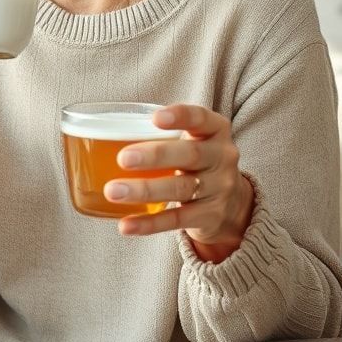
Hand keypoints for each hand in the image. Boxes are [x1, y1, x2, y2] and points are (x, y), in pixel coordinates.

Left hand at [105, 104, 254, 261]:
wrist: (234, 203)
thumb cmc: (198, 162)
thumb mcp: (194, 141)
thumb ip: (164, 134)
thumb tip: (106, 132)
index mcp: (216, 131)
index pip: (201, 118)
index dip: (181, 116)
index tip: (156, 118)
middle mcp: (222, 158)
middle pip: (190, 155)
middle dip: (155, 156)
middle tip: (122, 158)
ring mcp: (219, 189)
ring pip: (181, 188)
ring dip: (144, 190)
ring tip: (113, 191)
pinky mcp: (211, 217)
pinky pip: (177, 220)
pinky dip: (149, 223)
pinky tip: (126, 225)